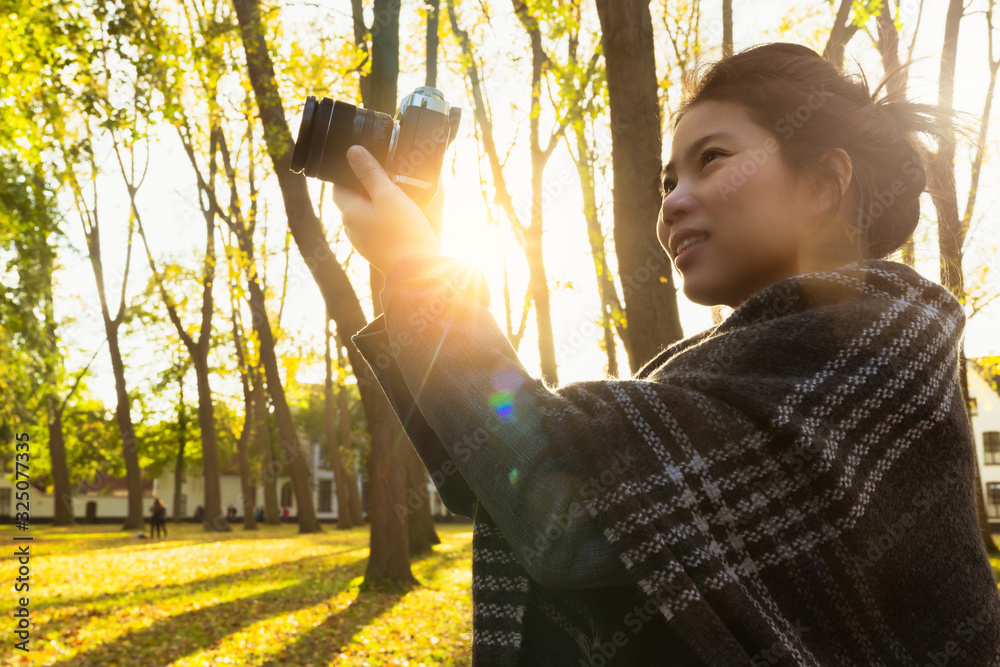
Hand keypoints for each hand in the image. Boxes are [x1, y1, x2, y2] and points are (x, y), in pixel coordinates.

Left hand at [332, 145, 441, 275]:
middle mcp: (351, 229)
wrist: (417, 271)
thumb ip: (370, 173)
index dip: (349, 174)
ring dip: (375, 205)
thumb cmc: (404, 233)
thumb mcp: (389, 196)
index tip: (367, 167)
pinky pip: (374, 229)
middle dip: (365, 189)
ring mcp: (363, 242)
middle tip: (386, 179)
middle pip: (351, 201)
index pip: (338, 187)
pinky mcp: (376, 251)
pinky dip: (382, 220)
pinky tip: (399, 219)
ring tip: (396, 198)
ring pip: (364, 216)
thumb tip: (353, 151)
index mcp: (349, 213)